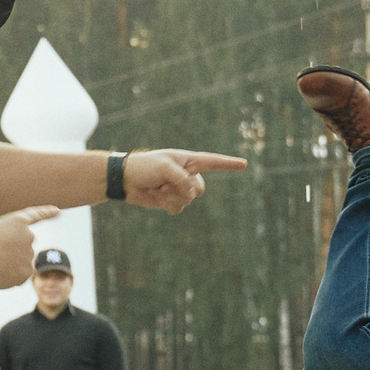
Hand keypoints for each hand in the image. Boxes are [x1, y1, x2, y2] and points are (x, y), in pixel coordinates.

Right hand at [0, 205, 57, 289]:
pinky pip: (21, 273)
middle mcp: (29, 236)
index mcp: (18, 221)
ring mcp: (30, 255)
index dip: (47, 212)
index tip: (57, 211)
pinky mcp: (28, 272)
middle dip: (13, 249)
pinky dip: (12, 275)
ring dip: (11, 262)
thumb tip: (6, 243)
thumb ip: (2, 232)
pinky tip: (0, 274)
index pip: (36, 214)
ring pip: (22, 259)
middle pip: (24, 243)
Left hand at [117, 149, 249, 213]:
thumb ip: (182, 179)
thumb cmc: (144, 167)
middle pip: (199, 188)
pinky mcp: (171, 200)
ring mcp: (179, 188)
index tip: (244, 164)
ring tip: (157, 188)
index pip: (213, 162)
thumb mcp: (164, 167)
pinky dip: (166, 204)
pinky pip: (178, 208)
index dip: (228, 164)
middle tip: (164, 182)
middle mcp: (187, 174)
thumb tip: (193, 194)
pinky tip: (156, 196)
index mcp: (188, 160)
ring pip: (187, 200)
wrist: (125, 180)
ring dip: (170, 196)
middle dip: (182, 189)